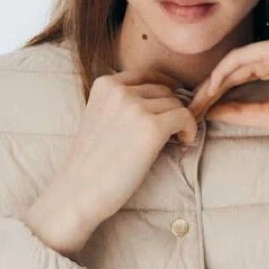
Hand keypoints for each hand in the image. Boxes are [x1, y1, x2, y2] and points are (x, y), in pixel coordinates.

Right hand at [26, 67, 199, 254]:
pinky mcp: (151, 128)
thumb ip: (121, 103)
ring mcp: (135, 108)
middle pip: (164, 89)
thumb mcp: (99, 118)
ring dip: (180, 121)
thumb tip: (161, 98)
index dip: (162, 93)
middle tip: (171, 133)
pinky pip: (185, 117)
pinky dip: (189, 129)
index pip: (147, 76)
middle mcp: (119, 90)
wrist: (79, 192)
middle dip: (171, 109)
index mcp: (105, 84)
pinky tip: (183, 143)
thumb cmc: (92, 165)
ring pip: (176, 103)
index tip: (165, 113)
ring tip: (175, 141)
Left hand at [188, 34, 268, 137]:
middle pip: (228, 71)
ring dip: (210, 84)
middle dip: (205, 92)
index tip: (194, 117)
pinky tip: (211, 90)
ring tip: (194, 104)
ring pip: (232, 64)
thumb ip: (240, 112)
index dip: (212, 98)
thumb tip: (209, 112)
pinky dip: (225, 73)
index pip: (233, 81)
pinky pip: (244, 58)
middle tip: (186, 111)